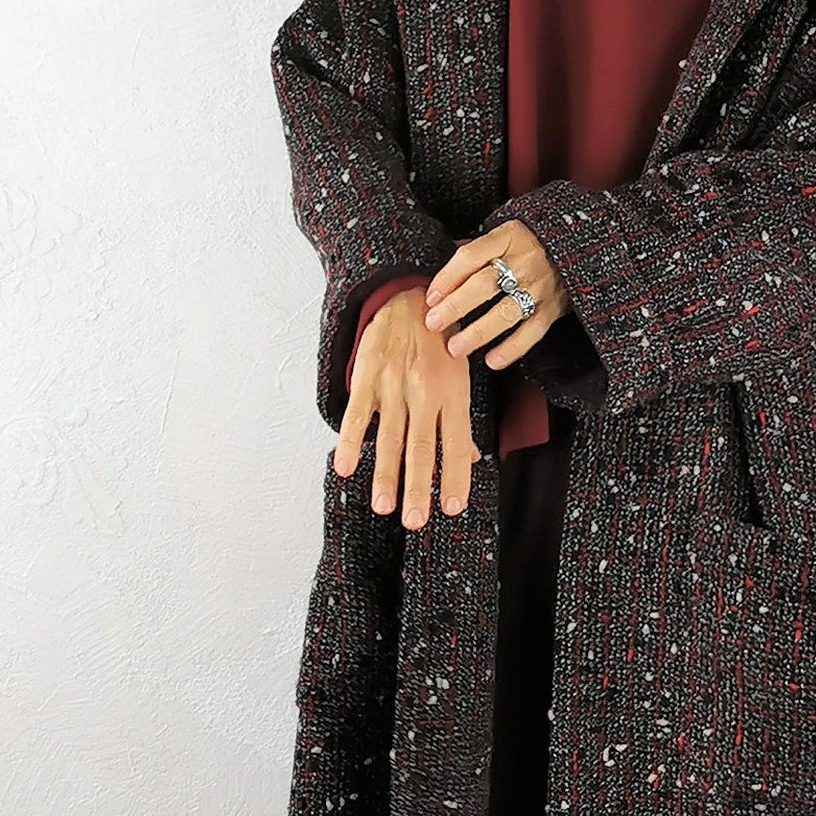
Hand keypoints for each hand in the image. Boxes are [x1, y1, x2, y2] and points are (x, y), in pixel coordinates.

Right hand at [334, 283, 481, 527]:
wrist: (407, 293)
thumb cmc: (439, 341)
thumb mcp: (460, 374)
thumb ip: (459, 418)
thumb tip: (471, 458)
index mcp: (453, 394)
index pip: (456, 444)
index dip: (455, 477)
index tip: (452, 509)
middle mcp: (425, 393)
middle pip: (422, 448)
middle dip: (418, 487)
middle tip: (415, 521)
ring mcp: (394, 386)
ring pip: (390, 437)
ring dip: (385, 475)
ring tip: (384, 506)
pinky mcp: (367, 376)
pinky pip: (358, 414)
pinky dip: (350, 441)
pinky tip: (345, 467)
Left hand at [422, 220, 569, 369]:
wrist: (578, 245)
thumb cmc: (533, 242)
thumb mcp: (506, 234)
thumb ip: (477, 251)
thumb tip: (442, 275)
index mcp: (508, 236)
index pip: (470, 257)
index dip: (447, 278)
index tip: (430, 297)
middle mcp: (525, 260)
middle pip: (484, 285)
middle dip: (456, 306)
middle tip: (434, 323)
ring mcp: (540, 286)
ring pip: (505, 312)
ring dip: (478, 333)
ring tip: (456, 348)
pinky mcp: (553, 308)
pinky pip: (531, 333)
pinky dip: (511, 349)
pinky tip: (492, 361)